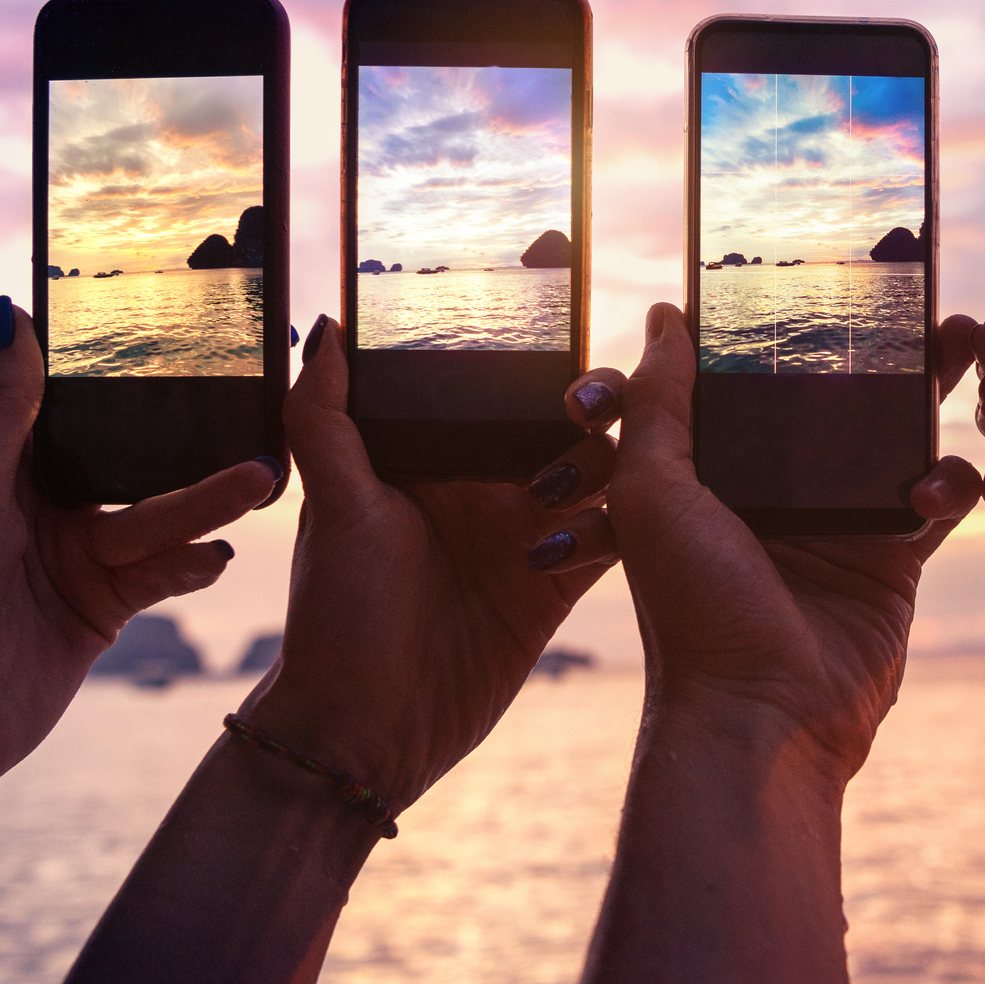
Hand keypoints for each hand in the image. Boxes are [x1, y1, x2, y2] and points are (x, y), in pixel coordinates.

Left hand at [0, 296, 276, 800]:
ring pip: (156, 517)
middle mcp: (43, 507)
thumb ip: (0, 414)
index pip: (71, 404)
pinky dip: (192, 564)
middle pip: (129, 461)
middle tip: (252, 408)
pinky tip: (221, 553)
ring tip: (259, 480)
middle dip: (185, 441)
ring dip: (205, 502)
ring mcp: (76, 560)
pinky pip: (161, 575)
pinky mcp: (102, 611)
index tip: (187, 332)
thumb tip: (10, 315)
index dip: (123, 375)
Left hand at [239, 316, 617, 811]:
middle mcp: (486, 484)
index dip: (518, 312)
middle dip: (594, 378)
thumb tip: (323, 324)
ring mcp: (529, 533)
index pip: (479, 369)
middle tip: (621, 362)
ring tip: (633, 437)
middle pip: (555, 411)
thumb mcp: (334, 509)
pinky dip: (637, 520)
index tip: (548, 249)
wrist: (363, 734)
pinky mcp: (560, 587)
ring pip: (600, 468)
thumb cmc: (334, 619)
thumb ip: (324, 418)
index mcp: (434, 455)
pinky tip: (661, 498)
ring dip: (620, 450)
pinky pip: (615, 539)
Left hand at [553, 304, 984, 780]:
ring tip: (981, 350)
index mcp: (717, 465)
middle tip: (936, 301)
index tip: (847, 269)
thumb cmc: (692, 612)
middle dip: (894, 347)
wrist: (762, 720)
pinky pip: (940, 500)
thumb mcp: (654, 492)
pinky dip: (963, 477)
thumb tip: (668, 316)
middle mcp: (778, 486)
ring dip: (943, 392)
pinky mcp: (892, 560)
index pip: (762, 375)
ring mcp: (840, 521)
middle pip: (843, 396)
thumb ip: (659, 401)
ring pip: (901, 435)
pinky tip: (971, 462)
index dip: (804, 325)